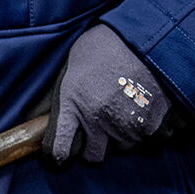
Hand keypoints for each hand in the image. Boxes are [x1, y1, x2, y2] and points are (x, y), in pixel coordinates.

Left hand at [41, 25, 187, 163]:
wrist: (146, 36)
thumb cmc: (104, 47)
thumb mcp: (72, 69)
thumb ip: (61, 99)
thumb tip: (39, 119)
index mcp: (73, 106)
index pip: (58, 149)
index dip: (58, 157)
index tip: (61, 157)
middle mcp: (98, 120)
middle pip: (93, 157)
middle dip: (95, 148)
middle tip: (100, 130)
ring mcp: (127, 124)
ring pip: (123, 149)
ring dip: (123, 137)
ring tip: (126, 109)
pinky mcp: (155, 124)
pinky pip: (150, 142)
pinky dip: (149, 130)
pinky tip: (146, 109)